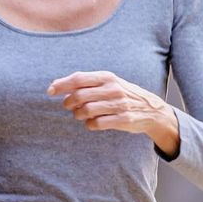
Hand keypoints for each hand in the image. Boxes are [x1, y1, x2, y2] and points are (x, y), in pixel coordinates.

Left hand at [48, 70, 179, 155]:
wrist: (152, 109)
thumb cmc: (122, 94)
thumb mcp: (108, 83)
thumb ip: (86, 83)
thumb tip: (56, 85)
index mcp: (107, 77)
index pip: (78, 79)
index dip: (61, 85)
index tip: (50, 91)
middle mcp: (113, 89)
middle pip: (79, 96)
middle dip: (68, 103)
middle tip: (68, 107)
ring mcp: (119, 104)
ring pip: (86, 111)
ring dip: (78, 115)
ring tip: (80, 115)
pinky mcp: (124, 119)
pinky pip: (97, 124)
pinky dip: (90, 125)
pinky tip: (92, 123)